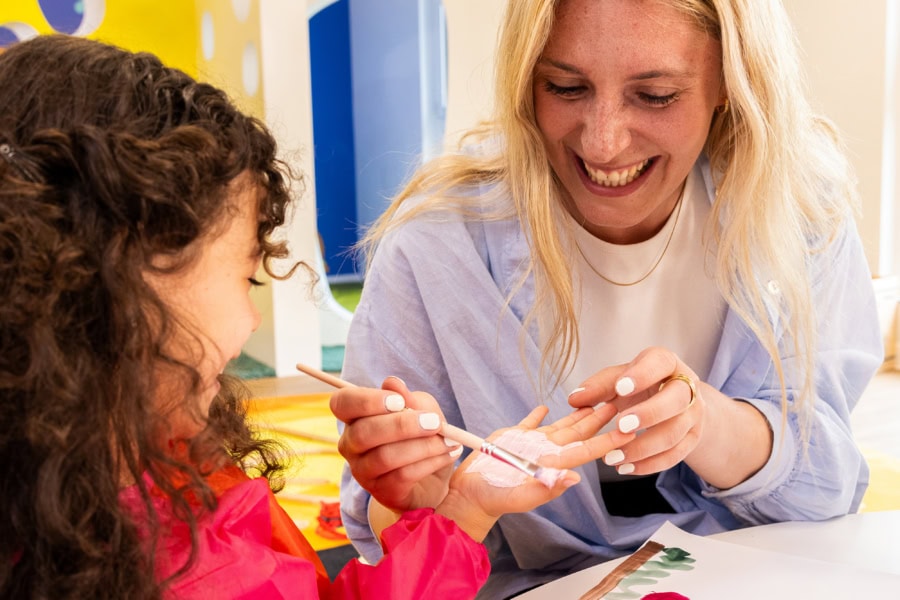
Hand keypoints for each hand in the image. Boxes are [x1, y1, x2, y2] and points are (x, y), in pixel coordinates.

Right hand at [331, 377, 456, 513]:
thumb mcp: (421, 411)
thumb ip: (409, 398)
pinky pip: (402, 476)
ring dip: (423, 446)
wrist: (432, 479)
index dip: (366, 401)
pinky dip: (430, 462)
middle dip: (402, 425)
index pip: (342, 403)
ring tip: (448, 441)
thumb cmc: (420, 437)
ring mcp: (363, 471)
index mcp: (355, 418)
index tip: (398, 401)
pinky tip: (447, 455)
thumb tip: (392, 383)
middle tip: (434, 422)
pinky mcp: (381, 492)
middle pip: (364, 432)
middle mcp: (351, 445)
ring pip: (385, 456)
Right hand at [436, 403, 633, 541]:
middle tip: (619, 401)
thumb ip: (546, 488)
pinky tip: (547, 406)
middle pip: (579, 433)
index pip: (586, 450)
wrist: (470, 494)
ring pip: (561, 425)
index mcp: (551, 464)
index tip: (628, 429)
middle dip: (599, 418)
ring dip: (578, 413)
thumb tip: (575, 478)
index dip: (607, 440)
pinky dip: (539, 414)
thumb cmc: (495, 499)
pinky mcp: (513, 437)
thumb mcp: (520, 497)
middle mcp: (546, 452)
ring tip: (595, 399)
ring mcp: (531, 443)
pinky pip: (531, 422)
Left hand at [566, 346, 771, 487]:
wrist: (676, 402)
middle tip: (620, 426)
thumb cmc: (642, 385)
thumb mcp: (621, 378)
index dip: (642, 375)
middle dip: (648, 414)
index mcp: (667, 363)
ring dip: (642, 448)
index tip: (620, 387)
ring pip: (674, 433)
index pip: (660, 363)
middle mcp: (686, 388)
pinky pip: (675, 455)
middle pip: (675, 400)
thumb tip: (574, 398)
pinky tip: (626, 467)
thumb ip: (599, 386)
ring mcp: (693, 415)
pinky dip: (649, 464)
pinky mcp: (692, 439)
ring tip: (612, 457)